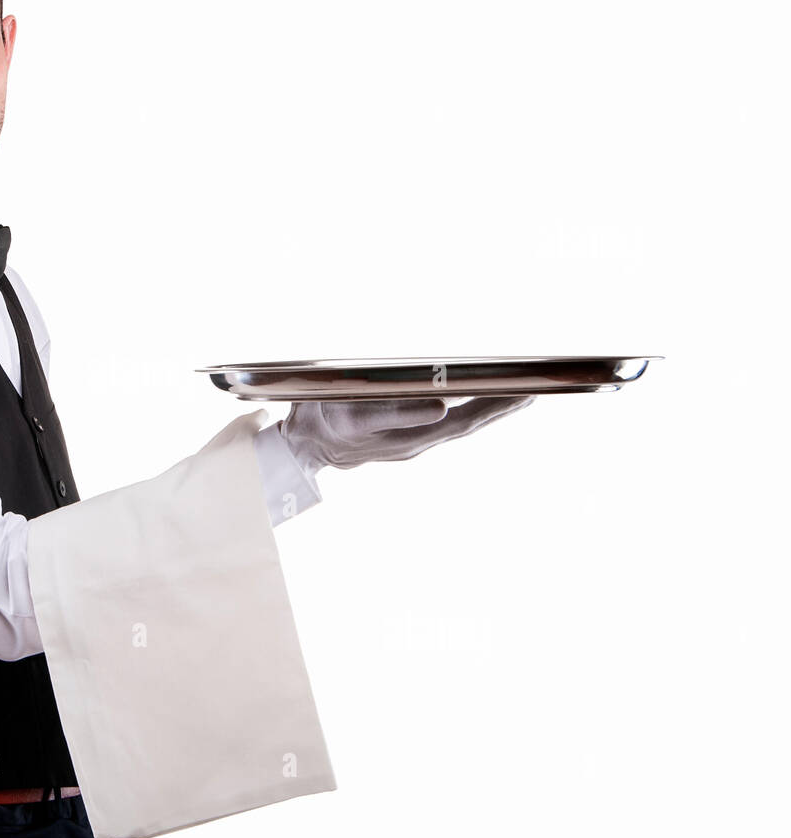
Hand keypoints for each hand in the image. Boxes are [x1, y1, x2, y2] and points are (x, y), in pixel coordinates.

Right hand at [279, 395, 534, 476]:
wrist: (302, 450)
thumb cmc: (319, 423)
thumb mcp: (351, 416)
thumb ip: (397, 414)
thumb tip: (443, 407)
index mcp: (405, 438)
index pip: (462, 420)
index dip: (494, 406)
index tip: (522, 390)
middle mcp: (414, 445)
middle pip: (469, 424)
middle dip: (504, 406)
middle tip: (537, 388)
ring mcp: (410, 445)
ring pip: (461, 425)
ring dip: (492, 409)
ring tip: (521, 394)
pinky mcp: (405, 440)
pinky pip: (447, 425)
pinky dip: (471, 411)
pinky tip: (484, 403)